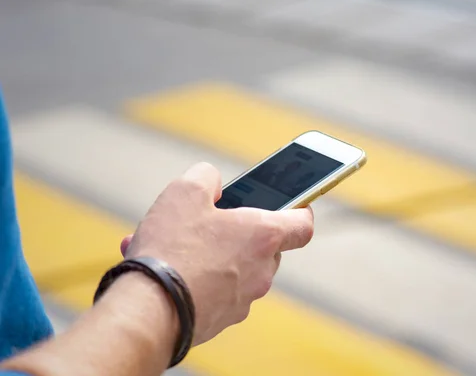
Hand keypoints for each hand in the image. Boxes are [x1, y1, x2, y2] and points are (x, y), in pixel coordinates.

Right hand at [123, 163, 313, 343]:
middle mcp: (261, 271)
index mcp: (263, 236)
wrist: (150, 312)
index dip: (299, 210)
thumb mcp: (185, 192)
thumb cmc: (173, 249)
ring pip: (233, 269)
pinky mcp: (220, 321)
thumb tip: (213, 182)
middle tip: (209, 222)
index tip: (290, 203)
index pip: (302, 224)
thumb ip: (207, 177)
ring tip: (170, 245)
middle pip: (263, 246)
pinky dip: (195, 279)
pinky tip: (161, 270)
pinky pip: (214, 291)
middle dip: (238, 233)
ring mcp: (242, 300)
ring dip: (209, 255)